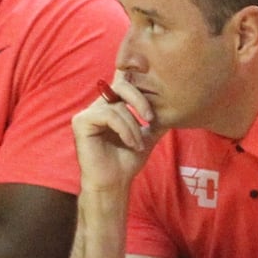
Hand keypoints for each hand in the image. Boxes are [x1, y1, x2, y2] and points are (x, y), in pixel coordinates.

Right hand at [72, 75, 158, 194]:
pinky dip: (123, 128)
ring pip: (117, 105)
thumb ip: (156, 119)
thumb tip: (177, 104)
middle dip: (140, 99)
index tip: (151, 79)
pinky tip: (130, 142)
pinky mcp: (80, 122)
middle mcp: (98, 106)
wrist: (114, 183)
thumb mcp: (148, 135)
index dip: (134, 74)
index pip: (123, 81)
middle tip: (151, 118)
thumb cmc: (127, 161)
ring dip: (133, 125)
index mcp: (112, 105)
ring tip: (138, 143)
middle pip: (121, 84)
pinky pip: (107, 115)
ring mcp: (87, 113)